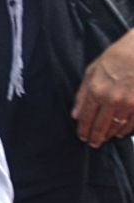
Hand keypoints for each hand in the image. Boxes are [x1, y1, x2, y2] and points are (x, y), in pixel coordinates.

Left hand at [73, 29, 133, 147]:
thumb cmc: (114, 59)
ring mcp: (128, 104)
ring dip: (109, 135)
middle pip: (101, 126)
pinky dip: (125, 131)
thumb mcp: (91, 71)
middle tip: (92, 143)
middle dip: (95, 137)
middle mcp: (111, 100)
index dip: (84, 129)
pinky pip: (131, 125)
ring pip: (116, 127)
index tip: (82, 136)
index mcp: (96, 90)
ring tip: (104, 139)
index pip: (86, 117)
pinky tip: (119, 133)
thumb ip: (82, 94)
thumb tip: (76, 113)